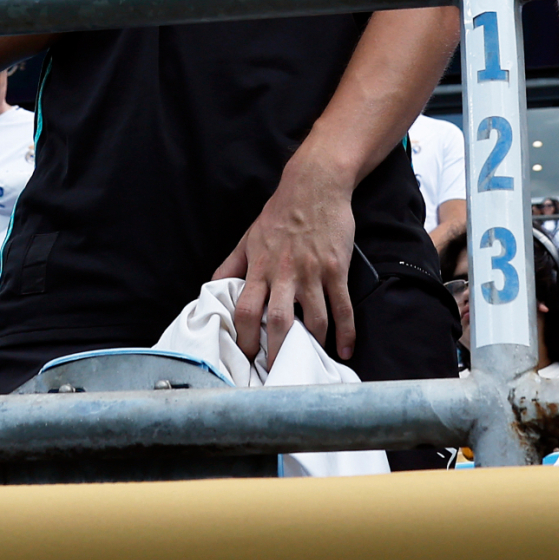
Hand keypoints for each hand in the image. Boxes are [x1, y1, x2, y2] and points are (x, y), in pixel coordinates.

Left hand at [212, 163, 358, 364]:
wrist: (314, 186)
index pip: (245, 309)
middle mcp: (284, 273)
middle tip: (275, 373)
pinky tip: (344, 350)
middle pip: (277, 321)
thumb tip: (214, 288)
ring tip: (307, 363)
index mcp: (259, 267)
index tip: (245, 357)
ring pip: (313, 319)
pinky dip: (345, 332)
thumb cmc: (279, 214)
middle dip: (275, 352)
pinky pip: (342, 307)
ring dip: (311, 346)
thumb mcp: (248, 238)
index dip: (243, 337)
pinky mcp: (336, 269)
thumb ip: (231, 266)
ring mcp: (312, 272)